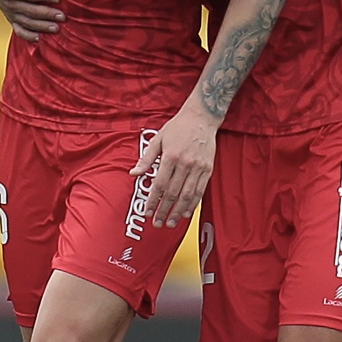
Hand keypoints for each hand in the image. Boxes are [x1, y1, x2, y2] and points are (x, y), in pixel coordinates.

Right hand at [0, 0, 63, 41]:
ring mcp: (10, 14)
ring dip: (41, 27)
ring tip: (57, 28)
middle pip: (29, 11)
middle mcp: (9, 4)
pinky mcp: (12, 20)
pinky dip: (29, 36)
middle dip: (46, 14)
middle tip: (62, 16)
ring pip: (27, 23)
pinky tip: (40, 39)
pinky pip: (19, 31)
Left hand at [130, 107, 218, 228]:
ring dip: (178, 211)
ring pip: (188, 195)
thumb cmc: (178, 127)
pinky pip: (200, 190)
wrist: (202, 118)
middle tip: (158, 223)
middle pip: (173, 193)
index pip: (160, 185)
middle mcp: (185, 164)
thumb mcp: (158, 139)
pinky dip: (194, 203)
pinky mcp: (208, 168)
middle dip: (164, 210)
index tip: (148, 212)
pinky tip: (187, 213)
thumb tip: (133, 173)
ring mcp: (198, 167)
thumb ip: (146, 159)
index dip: (153, 201)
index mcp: (171, 156)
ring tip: (171, 223)